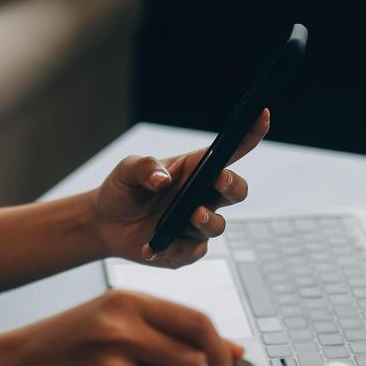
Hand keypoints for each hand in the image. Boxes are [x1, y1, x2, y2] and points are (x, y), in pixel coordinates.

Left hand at [90, 109, 268, 267]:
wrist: (104, 223)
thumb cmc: (123, 189)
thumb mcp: (127, 169)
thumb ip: (145, 167)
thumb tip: (163, 180)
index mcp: (195, 169)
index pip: (230, 151)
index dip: (249, 133)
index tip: (261, 113)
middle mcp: (202, 196)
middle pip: (236, 190)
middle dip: (233, 184)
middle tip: (219, 179)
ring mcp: (195, 225)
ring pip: (218, 225)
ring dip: (209, 219)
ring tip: (192, 214)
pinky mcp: (184, 250)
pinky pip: (191, 252)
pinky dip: (173, 249)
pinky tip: (152, 247)